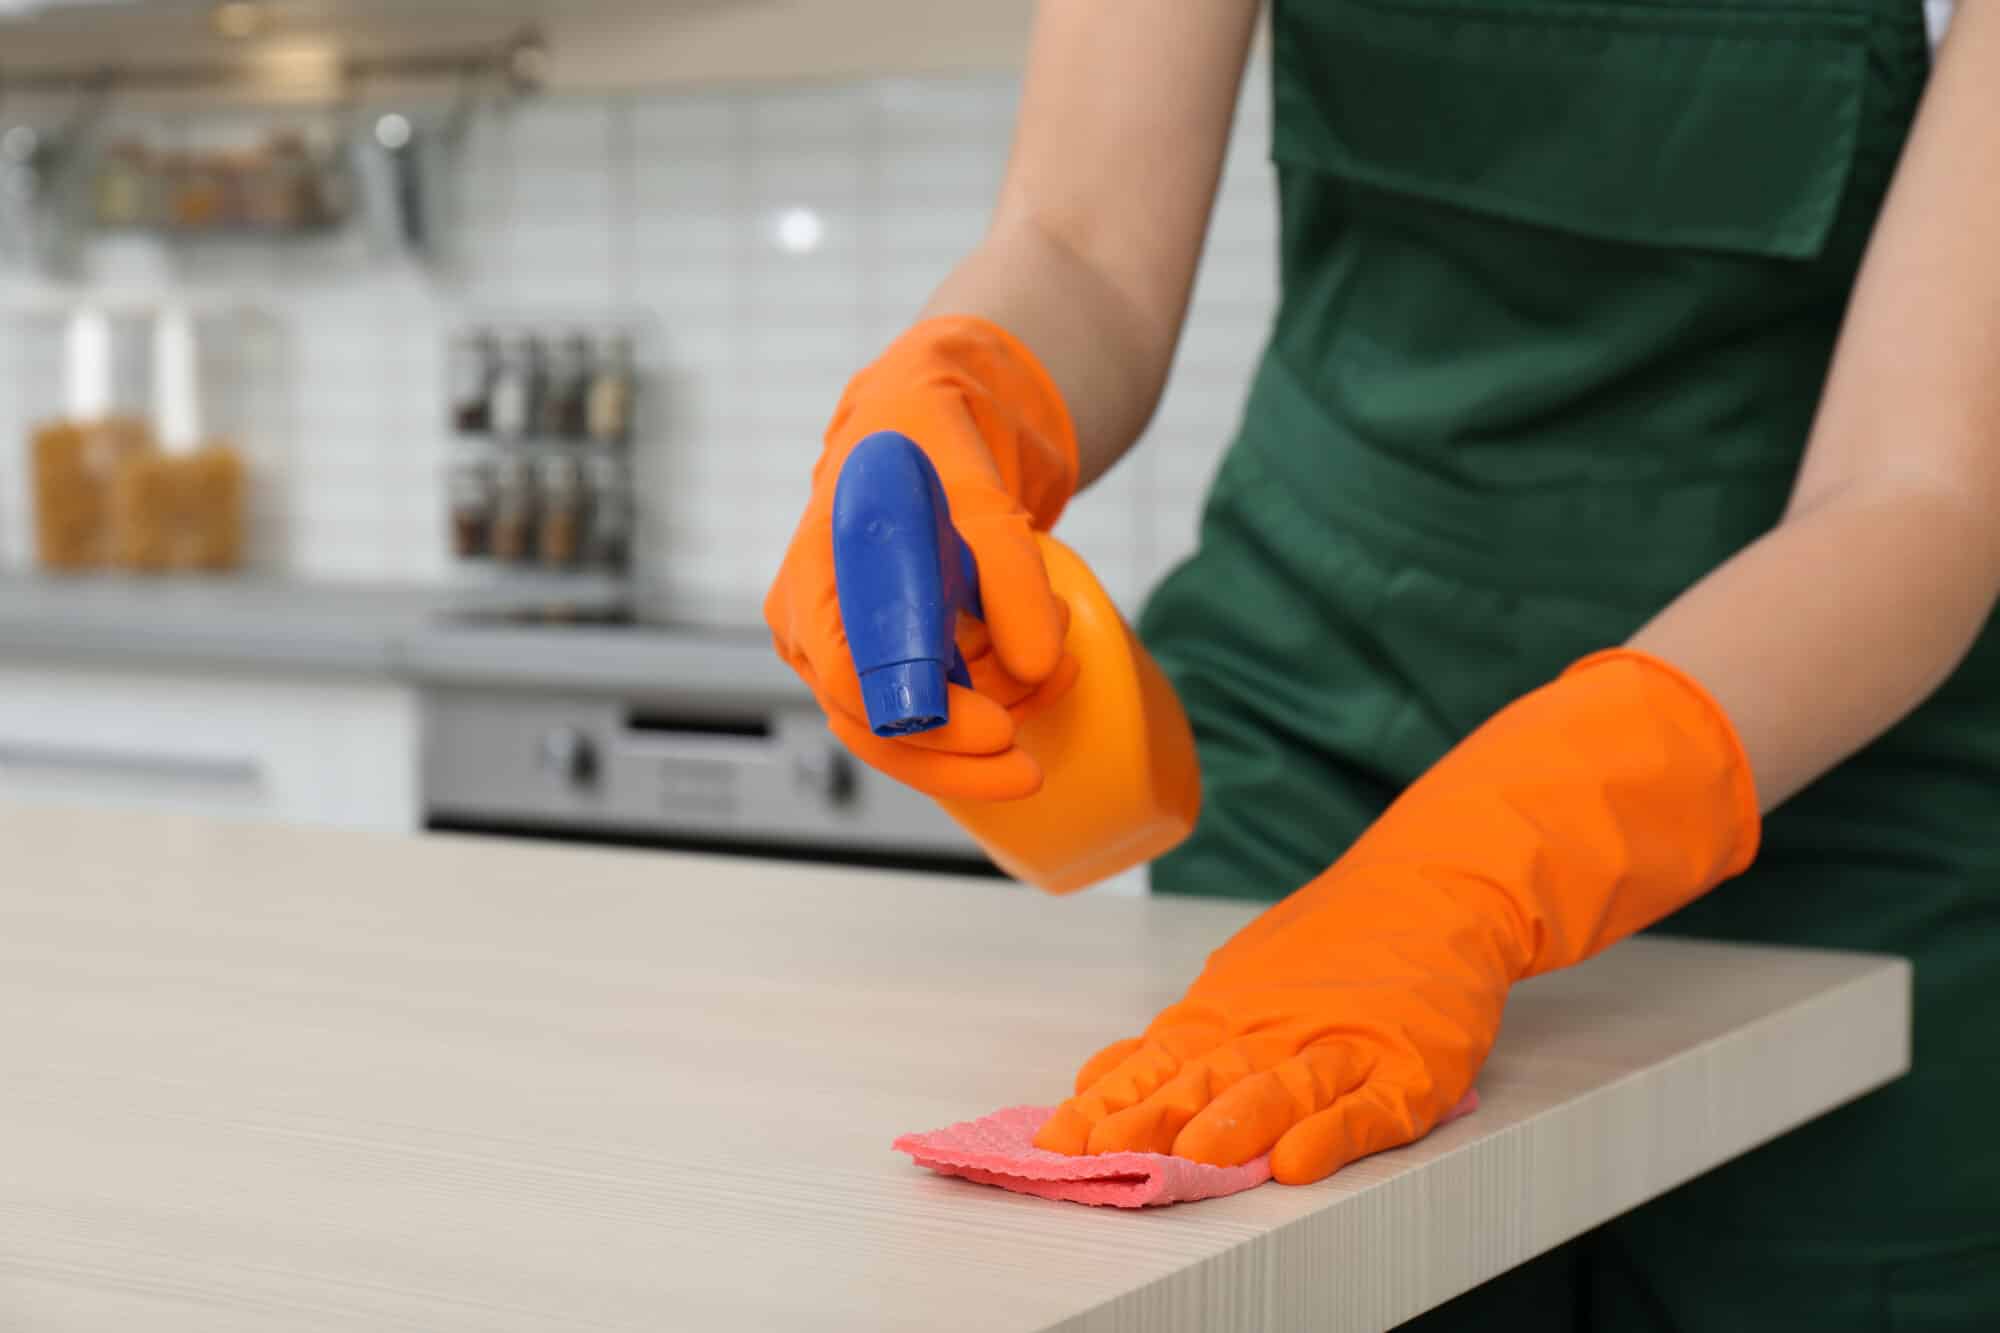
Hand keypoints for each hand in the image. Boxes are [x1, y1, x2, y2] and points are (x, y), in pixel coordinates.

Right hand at [765, 318, 1079, 800]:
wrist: (930, 425)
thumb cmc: (933, 443)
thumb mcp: (979, 491)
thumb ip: (1011, 573)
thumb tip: (1037, 662)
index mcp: (814, 576)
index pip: (852, 681)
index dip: (925, 722)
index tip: (998, 731)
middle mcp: (814, 625)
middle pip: (874, 727)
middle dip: (958, 757)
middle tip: (1029, 767)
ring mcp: (847, 649)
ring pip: (911, 726)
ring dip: (995, 711)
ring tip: (1062, 666)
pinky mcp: (888, 658)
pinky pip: (937, 704)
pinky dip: (996, 697)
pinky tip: (1049, 668)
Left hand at [1035, 650, 1760, 1183]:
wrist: (1438, 889)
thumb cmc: (1333, 944)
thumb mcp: (1241, 980)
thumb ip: (1181, 1037)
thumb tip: (1103, 1075)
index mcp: (1228, 1015)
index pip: (1155, 1063)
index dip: (1106, 1103)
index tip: (1054, 1139)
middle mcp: (1276, 1032)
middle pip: (1204, 1079)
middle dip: (1146, 1120)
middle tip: (1098, 1154)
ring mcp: (1345, 1049)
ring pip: (1281, 1089)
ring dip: (1233, 1124)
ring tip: (1190, 1158)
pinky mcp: (1410, 1071)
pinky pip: (1368, 1109)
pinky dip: (1332, 1135)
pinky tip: (1297, 1161)